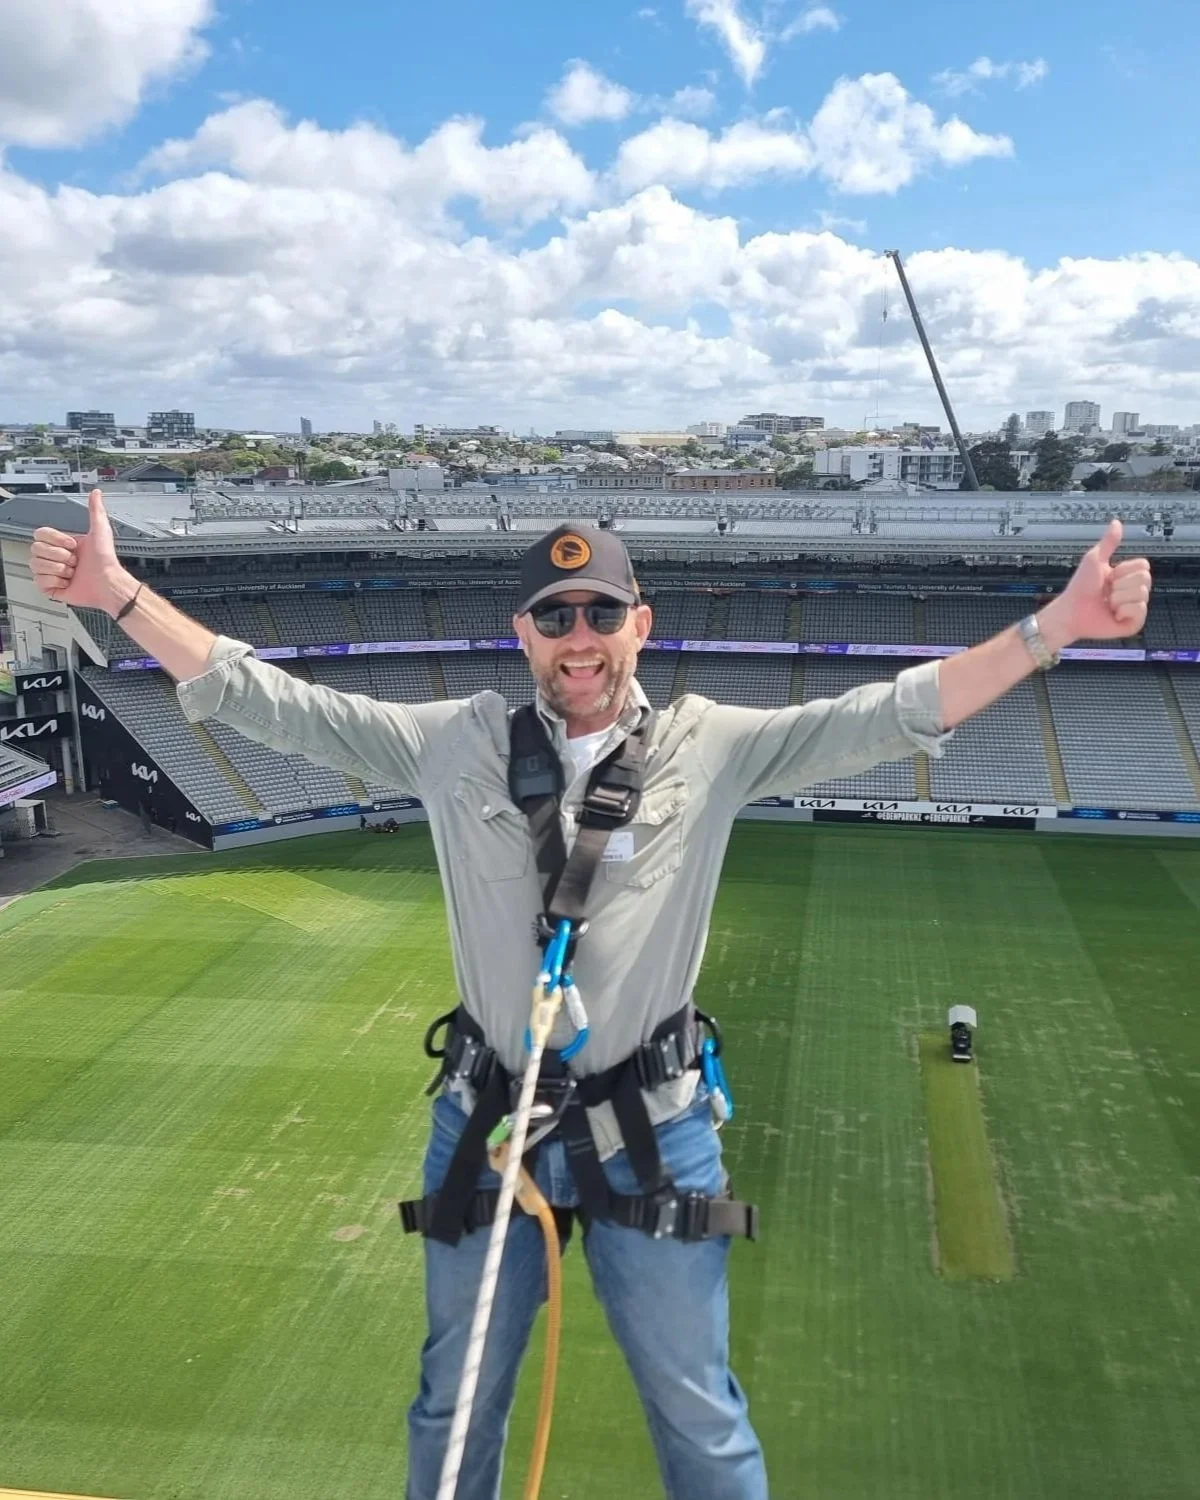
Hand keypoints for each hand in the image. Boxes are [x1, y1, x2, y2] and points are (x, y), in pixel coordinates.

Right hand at [30, 489, 133, 615]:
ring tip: (72, 572)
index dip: (56, 539)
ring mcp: (52, 572)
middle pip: (36, 549)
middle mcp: (56, 557)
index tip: (73, 545)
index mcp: (63, 543)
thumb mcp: (100, 531)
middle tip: (74, 560)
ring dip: (58, 569)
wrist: (108, 584)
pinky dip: (55, 581)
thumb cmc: (105, 561)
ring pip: (36, 565)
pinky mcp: (51, 587)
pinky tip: (67, 582)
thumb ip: (95, 511)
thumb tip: (96, 493)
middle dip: (59, 556)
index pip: (40, 534)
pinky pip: (39, 581)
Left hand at [1039, 519, 1151, 650]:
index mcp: (1128, 577)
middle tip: (1106, 591)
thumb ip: (1108, 542)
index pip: (1144, 566)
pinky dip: (1122, 610)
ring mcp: (1135, 609)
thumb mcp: (1094, 559)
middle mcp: (1134, 592)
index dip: (1124, 570)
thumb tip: (1116, 522)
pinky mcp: (1134, 624)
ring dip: (1118, 598)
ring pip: (1141, 594)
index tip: (1109, 577)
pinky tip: (1113, 614)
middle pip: (1145, 579)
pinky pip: (1140, 610)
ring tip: (1107, 604)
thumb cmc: (1080, 587)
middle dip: (1121, 584)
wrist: (1071, 611)